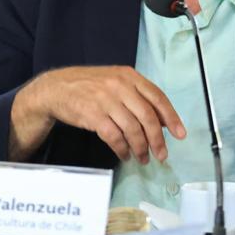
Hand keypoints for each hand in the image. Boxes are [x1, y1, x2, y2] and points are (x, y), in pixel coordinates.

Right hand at [10, 66, 186, 162]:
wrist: (55, 88)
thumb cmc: (88, 86)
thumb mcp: (114, 81)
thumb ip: (137, 96)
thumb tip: (161, 120)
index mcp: (128, 76)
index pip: (157, 97)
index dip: (171, 118)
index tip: (179, 134)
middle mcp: (119, 86)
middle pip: (147, 117)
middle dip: (157, 140)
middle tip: (161, 155)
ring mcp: (105, 100)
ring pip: (132, 130)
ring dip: (140, 148)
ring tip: (142, 158)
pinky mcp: (93, 115)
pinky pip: (114, 137)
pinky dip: (122, 149)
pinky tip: (124, 154)